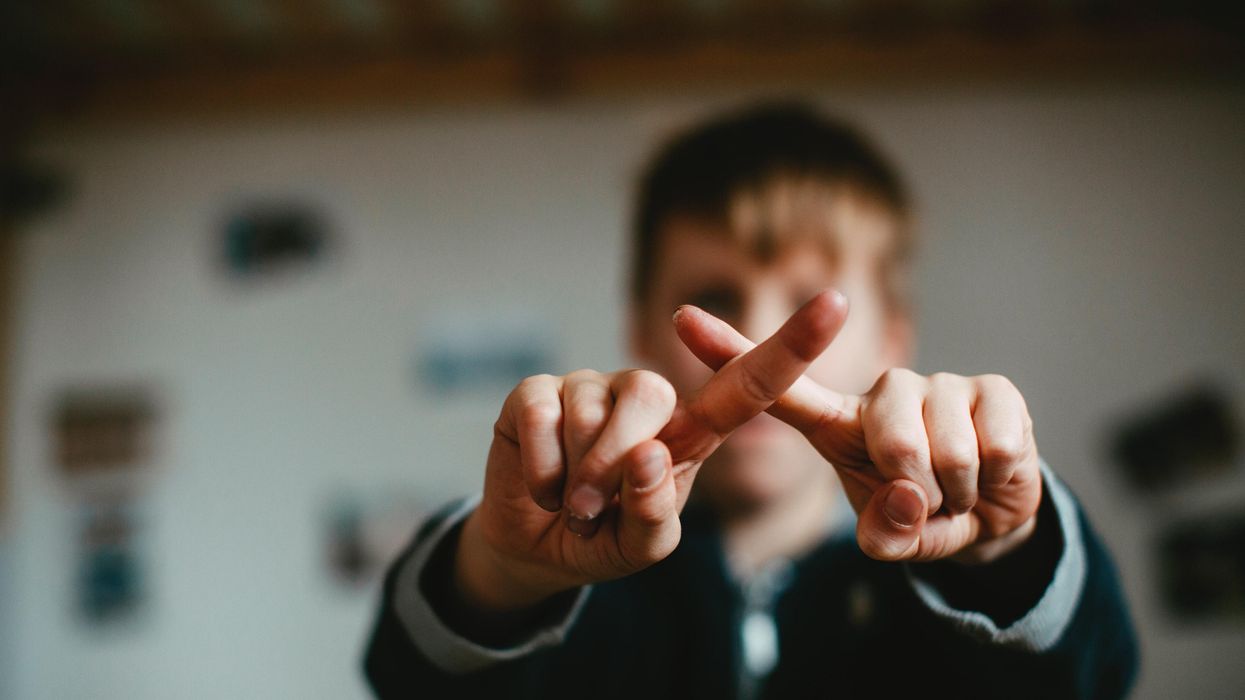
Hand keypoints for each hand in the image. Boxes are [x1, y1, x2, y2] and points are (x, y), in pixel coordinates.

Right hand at [456, 290, 850, 611]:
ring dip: (574, 477)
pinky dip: (540, 467)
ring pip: (590, 413)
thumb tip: (647, 453)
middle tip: (593, 511)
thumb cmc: (604, 536)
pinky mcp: (538, 389)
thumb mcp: (642, 546)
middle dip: (616, 466)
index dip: (793, 345)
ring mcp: (591, 386)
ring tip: (569, 500)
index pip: (749, 384)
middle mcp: (646, 397)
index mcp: (691, 430)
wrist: (534, 547)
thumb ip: (654, 514)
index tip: (837, 303)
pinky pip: (541, 416)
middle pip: (652, 400)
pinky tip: (540, 483)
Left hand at [674, 301, 1041, 564]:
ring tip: (955, 488)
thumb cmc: (925, 517)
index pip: (778, 387)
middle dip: (919, 492)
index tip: (679, 317)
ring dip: (957, 492)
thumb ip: (887, 534)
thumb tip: (905, 499)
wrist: (995, 516)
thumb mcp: (894, 537)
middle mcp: (884, 390)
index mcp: (839, 423)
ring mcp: (939, 384)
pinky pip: (994, 447)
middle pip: (891, 440)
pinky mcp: (993, 388)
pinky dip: (995, 480)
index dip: (730, 352)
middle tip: (927, 500)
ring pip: (946, 450)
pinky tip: (990, 471)